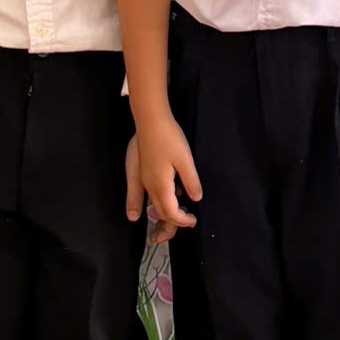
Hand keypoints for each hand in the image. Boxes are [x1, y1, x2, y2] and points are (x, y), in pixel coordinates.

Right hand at [133, 115, 200, 231]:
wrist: (150, 119)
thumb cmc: (169, 138)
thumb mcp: (185, 160)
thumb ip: (191, 181)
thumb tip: (196, 198)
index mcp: (160, 185)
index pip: (170, 213)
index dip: (183, 220)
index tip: (193, 220)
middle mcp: (149, 185)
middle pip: (160, 212)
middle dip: (174, 220)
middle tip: (189, 217)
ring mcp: (144, 178)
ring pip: (154, 203)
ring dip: (166, 210)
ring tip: (181, 207)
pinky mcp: (142, 171)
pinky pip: (150, 193)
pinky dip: (161, 199)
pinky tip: (172, 190)